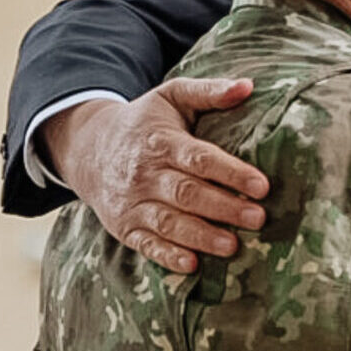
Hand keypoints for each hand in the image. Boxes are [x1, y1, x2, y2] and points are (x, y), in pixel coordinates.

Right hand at [45, 78, 268, 271]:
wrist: (88, 148)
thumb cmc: (145, 123)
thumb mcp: (171, 97)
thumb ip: (209, 91)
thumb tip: (248, 86)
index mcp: (161, 141)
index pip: (199, 158)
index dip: (231, 172)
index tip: (262, 186)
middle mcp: (144, 173)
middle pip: (187, 193)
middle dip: (224, 207)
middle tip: (258, 218)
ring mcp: (131, 202)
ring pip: (168, 222)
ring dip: (201, 236)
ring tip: (233, 246)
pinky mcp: (124, 226)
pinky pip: (145, 244)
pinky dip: (166, 256)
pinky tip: (191, 265)